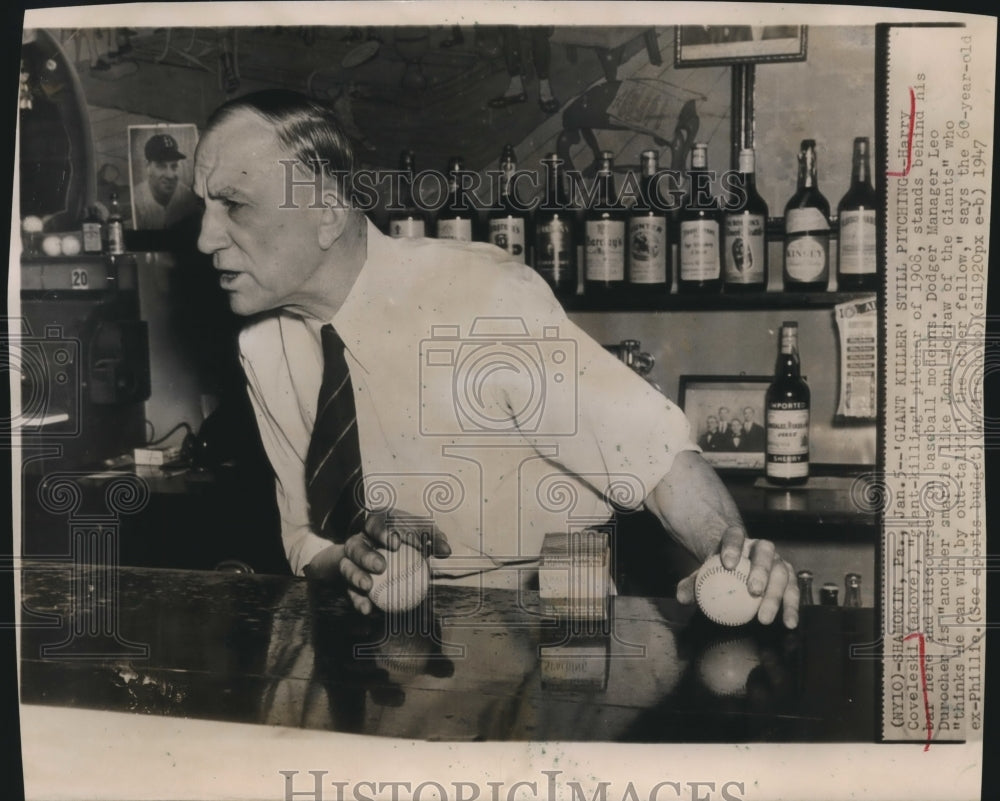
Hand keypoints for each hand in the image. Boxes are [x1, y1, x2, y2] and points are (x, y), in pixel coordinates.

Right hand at [338, 510, 450, 614]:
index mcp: (376, 526)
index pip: (376, 524)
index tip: (396, 543)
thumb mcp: (422, 537)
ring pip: (346, 567)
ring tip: (367, 586)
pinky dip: (358, 600)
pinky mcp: (347, 582)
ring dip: (356, 577)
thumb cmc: (411, 543)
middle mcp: (359, 542)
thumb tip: (446, 551)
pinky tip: (368, 610)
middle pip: (355, 545)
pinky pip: (350, 592)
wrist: (391, 559)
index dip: (383, 532)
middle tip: (381, 567)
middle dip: (365, 556)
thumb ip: (433, 541)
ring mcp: (350, 562)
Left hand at [675, 527, 798, 627]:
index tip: (728, 564)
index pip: (734, 536)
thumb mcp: (702, 575)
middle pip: (764, 553)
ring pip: (781, 572)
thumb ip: (691, 584)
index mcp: (736, 539)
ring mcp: (777, 560)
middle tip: (754, 591)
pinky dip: (792, 607)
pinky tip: (788, 623)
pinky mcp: (788, 576)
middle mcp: (760, 546)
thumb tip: (682, 598)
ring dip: (776, 595)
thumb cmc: (717, 571)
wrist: (736, 570)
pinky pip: (793, 590)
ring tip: (765, 617)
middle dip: (761, 570)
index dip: (733, 547)